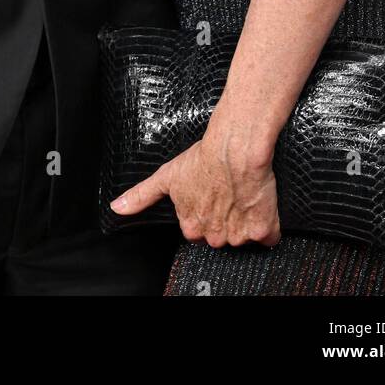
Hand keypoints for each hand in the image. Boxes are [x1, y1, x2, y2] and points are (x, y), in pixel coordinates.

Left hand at [109, 107, 280, 247]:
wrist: (234, 148)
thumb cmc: (202, 158)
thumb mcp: (166, 175)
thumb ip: (141, 196)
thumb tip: (116, 209)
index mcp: (191, 227)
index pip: (198, 229)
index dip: (205, 211)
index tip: (209, 195)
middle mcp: (214, 237)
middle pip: (221, 235)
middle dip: (224, 218)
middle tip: (226, 193)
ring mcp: (239, 236)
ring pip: (244, 236)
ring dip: (245, 220)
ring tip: (241, 193)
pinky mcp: (263, 231)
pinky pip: (268, 236)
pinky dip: (267, 224)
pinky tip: (258, 202)